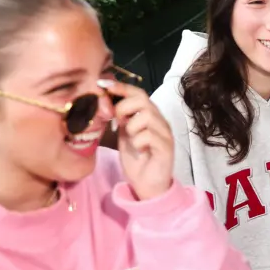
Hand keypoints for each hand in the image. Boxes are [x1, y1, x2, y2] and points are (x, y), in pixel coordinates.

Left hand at [98, 79, 173, 200]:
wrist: (146, 184)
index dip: (121, 87)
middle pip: (143, 100)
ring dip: (132, 127)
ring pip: (146, 116)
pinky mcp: (166, 147)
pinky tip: (140, 150)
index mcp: (150, 115)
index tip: (103, 85)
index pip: (138, 93)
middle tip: (118, 122)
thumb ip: (120, 117)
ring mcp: (165, 134)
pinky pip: (149, 135)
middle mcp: (160, 121)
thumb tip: (105, 99)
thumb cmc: (136, 158)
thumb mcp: (124, 133)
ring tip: (132, 139)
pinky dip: (138, 142)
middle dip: (124, 108)